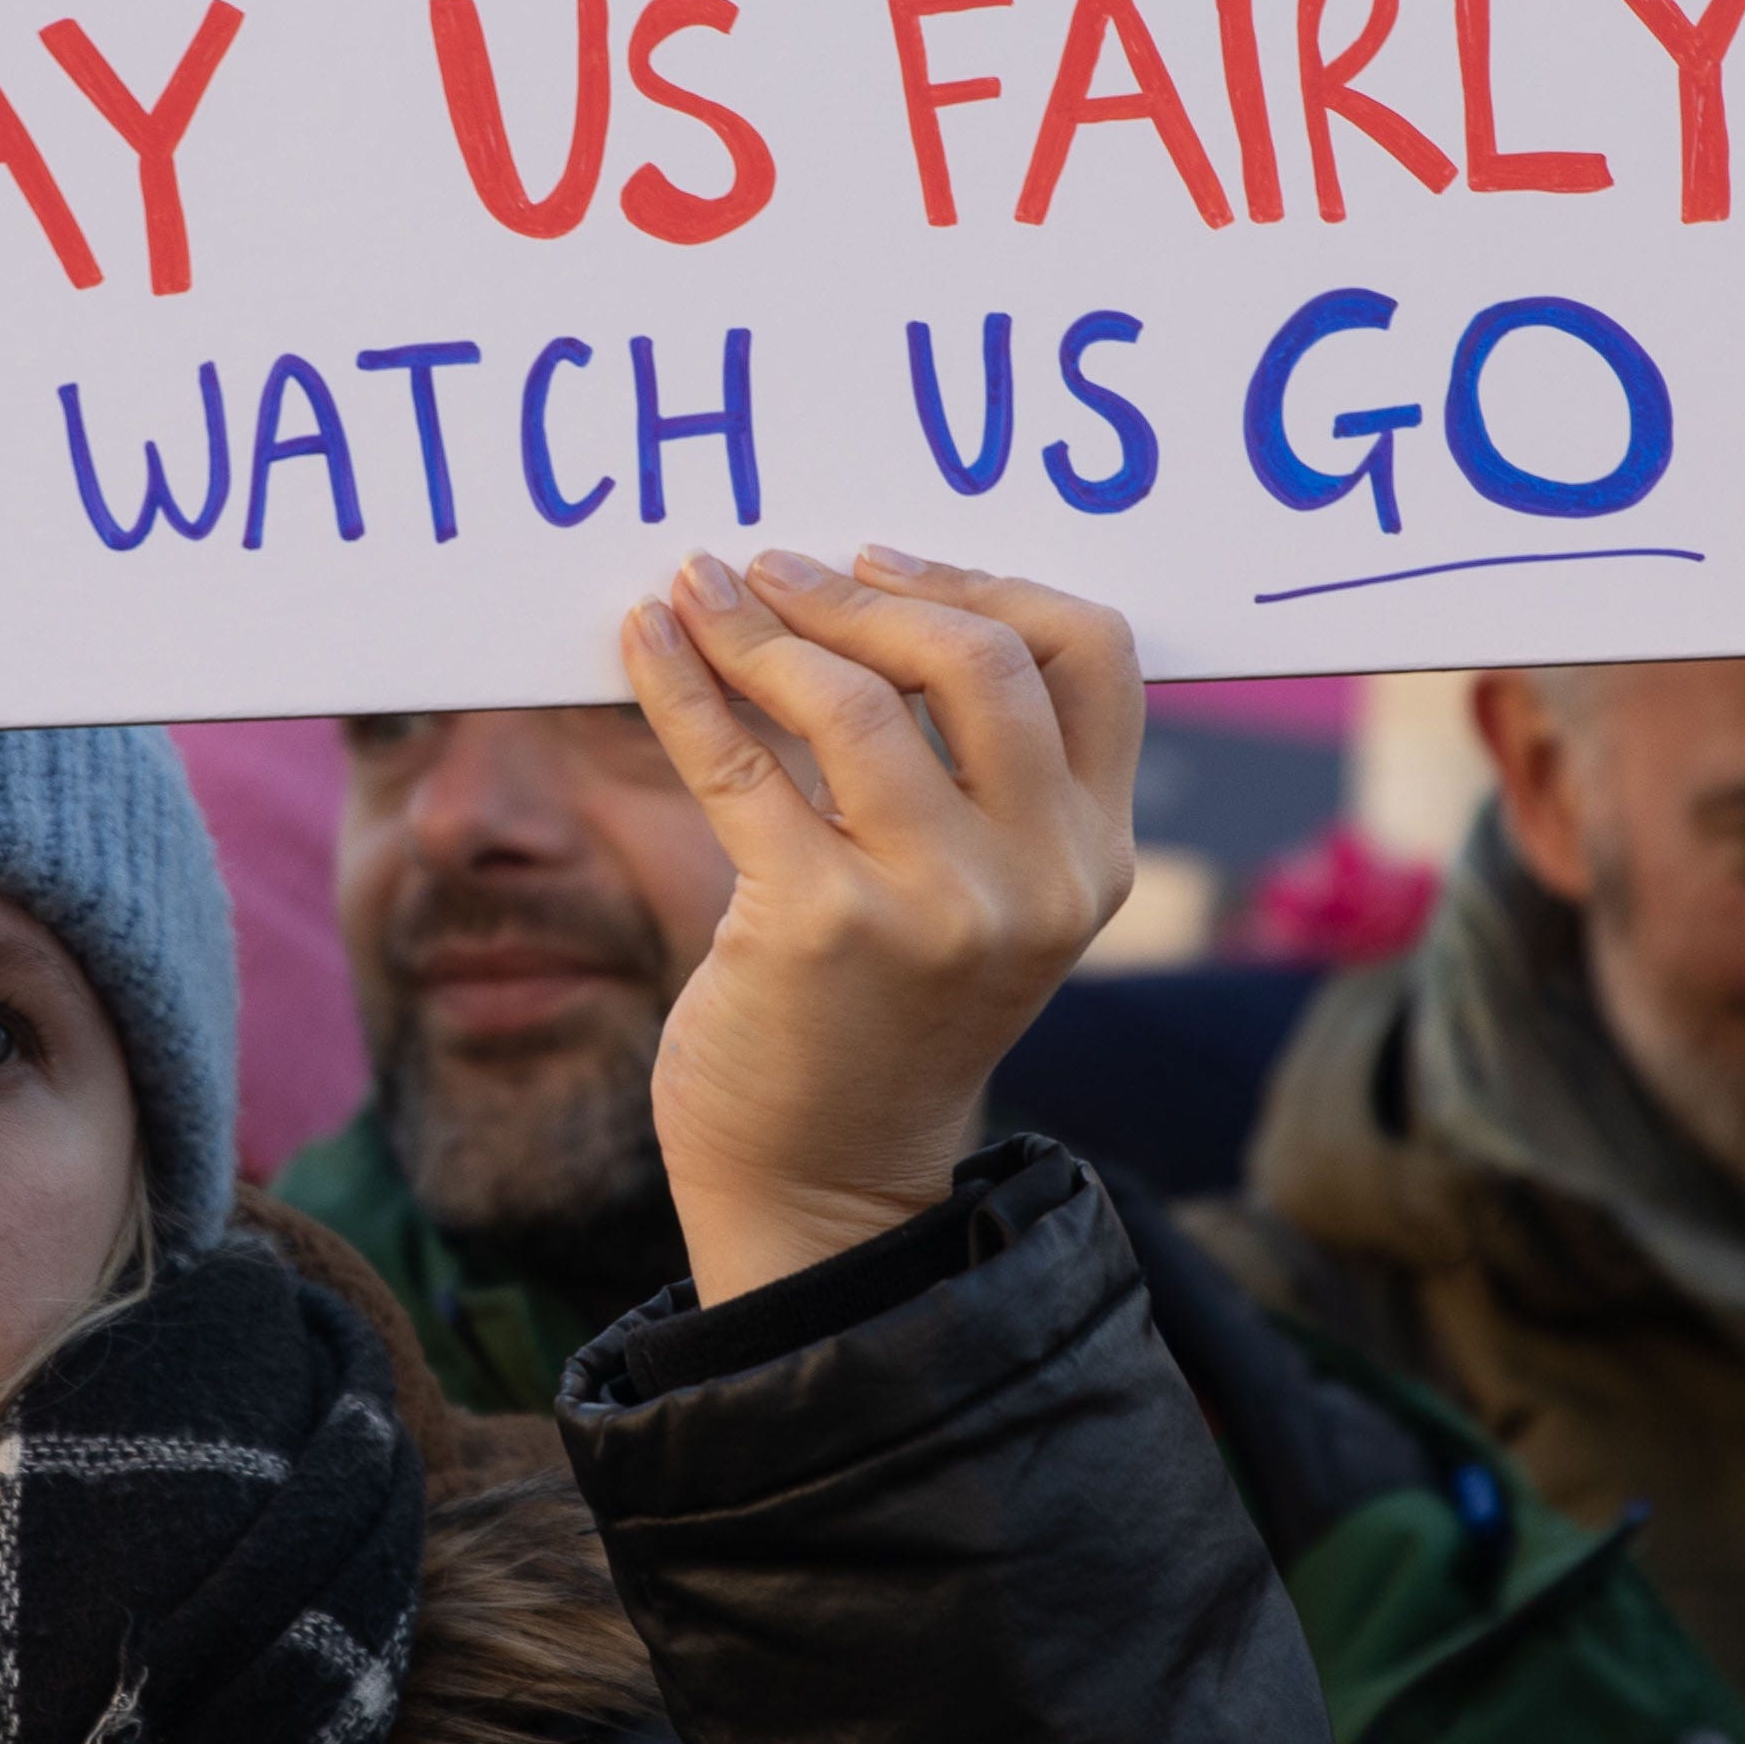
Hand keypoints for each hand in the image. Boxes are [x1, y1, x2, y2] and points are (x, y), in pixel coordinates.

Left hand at [620, 544, 1143, 1304]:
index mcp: (1095, 855)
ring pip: (855, 697)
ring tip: (702, 591)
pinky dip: (684, 681)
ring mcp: (935, 904)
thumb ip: (973, 775)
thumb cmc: (882, 1015)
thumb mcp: (981, 896)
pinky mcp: (819, 925)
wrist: (823, 1181)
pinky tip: (648, 638)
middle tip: (775, 567)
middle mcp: (1038, 878)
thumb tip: (864, 592)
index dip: (990, 579)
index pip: (1096, 654)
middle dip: (865, 591)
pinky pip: (741, 760)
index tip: (886, 562)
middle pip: (981, 655)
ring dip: (763, 624)